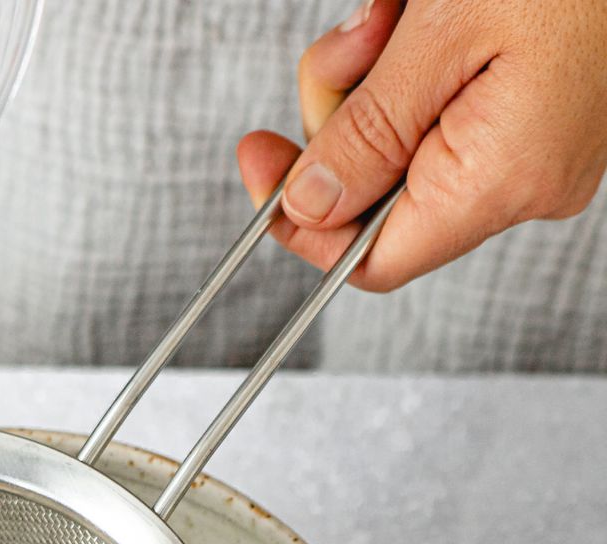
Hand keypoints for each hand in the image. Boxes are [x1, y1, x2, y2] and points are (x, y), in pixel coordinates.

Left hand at [236, 0, 606, 290]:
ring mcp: (536, 149)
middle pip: (379, 193)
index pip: (370, 261)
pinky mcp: (538, 114)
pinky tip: (424, 12)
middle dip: (342, 115)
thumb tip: (307, 205)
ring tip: (397, 9)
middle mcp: (526, 181)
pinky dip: (417, 63)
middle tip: (352, 42)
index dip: (303, 224)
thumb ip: (365, 133)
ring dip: (376, 74)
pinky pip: (445, 111)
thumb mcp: (443, 34)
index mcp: (503, 179)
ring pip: (404, 142)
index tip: (261, 165)